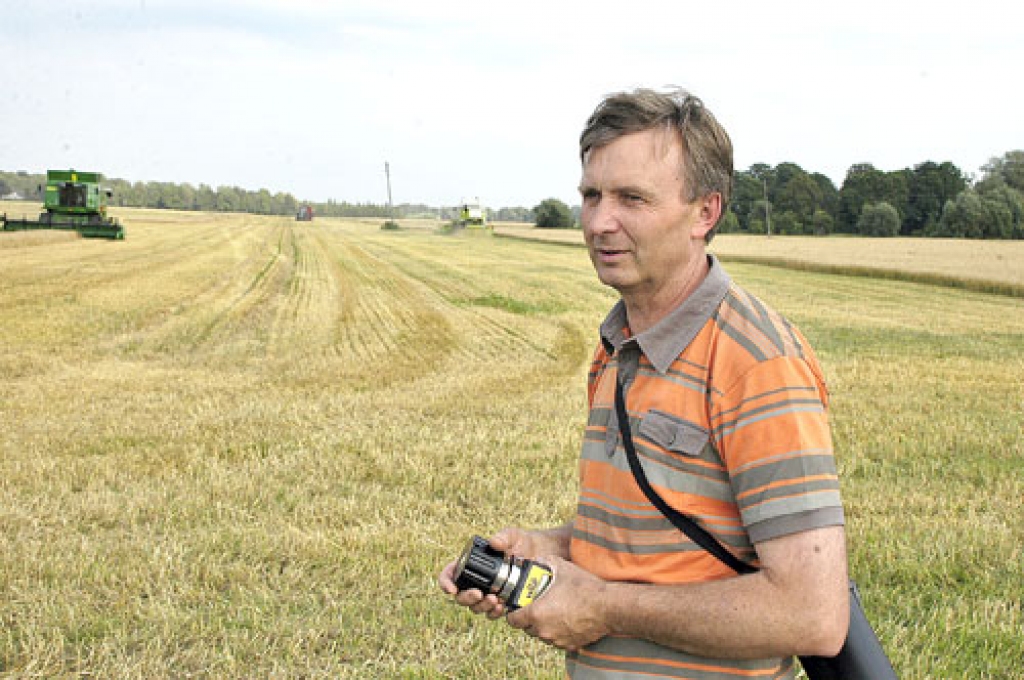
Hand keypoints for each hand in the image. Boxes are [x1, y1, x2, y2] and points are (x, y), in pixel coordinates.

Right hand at [438, 526, 573, 619]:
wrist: (543, 557)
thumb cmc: (524, 542)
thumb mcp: (514, 536)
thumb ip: (504, 537)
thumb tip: (494, 542)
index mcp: (472, 563)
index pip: (450, 573)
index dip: (446, 582)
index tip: (452, 589)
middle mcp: (478, 579)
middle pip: (460, 595)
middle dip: (466, 598)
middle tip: (479, 594)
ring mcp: (488, 591)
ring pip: (475, 607)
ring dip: (481, 607)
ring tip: (495, 601)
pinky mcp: (501, 601)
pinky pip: (491, 612)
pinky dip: (494, 613)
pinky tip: (502, 608)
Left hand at [506, 555, 609, 651]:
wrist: (608, 607)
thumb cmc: (583, 587)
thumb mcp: (561, 567)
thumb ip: (544, 562)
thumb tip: (536, 560)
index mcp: (536, 614)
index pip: (512, 620)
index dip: (514, 612)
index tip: (520, 605)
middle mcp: (543, 630)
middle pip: (527, 628)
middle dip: (530, 618)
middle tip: (539, 605)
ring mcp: (557, 640)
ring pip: (542, 634)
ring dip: (544, 625)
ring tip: (555, 610)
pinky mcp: (569, 646)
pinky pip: (557, 640)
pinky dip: (559, 631)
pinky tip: (567, 618)